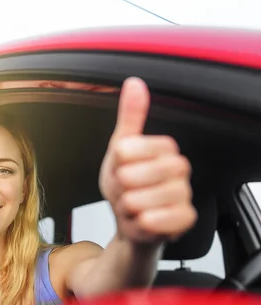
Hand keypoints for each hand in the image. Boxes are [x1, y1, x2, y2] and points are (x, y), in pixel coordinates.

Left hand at [99, 77, 196, 243]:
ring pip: (146, 199)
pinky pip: (161, 219)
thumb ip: (129, 117)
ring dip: (129, 204)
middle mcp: (179, 169)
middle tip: (124, 188)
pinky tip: (142, 218)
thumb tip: (134, 83)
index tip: (120, 164)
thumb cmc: (126, 183)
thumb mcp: (120, 148)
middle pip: (141, 174)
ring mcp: (183, 194)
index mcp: (165, 148)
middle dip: (122, 185)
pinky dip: (144, 221)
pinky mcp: (185, 218)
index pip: (140, 146)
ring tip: (131, 203)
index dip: (122, 159)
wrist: (129, 220)